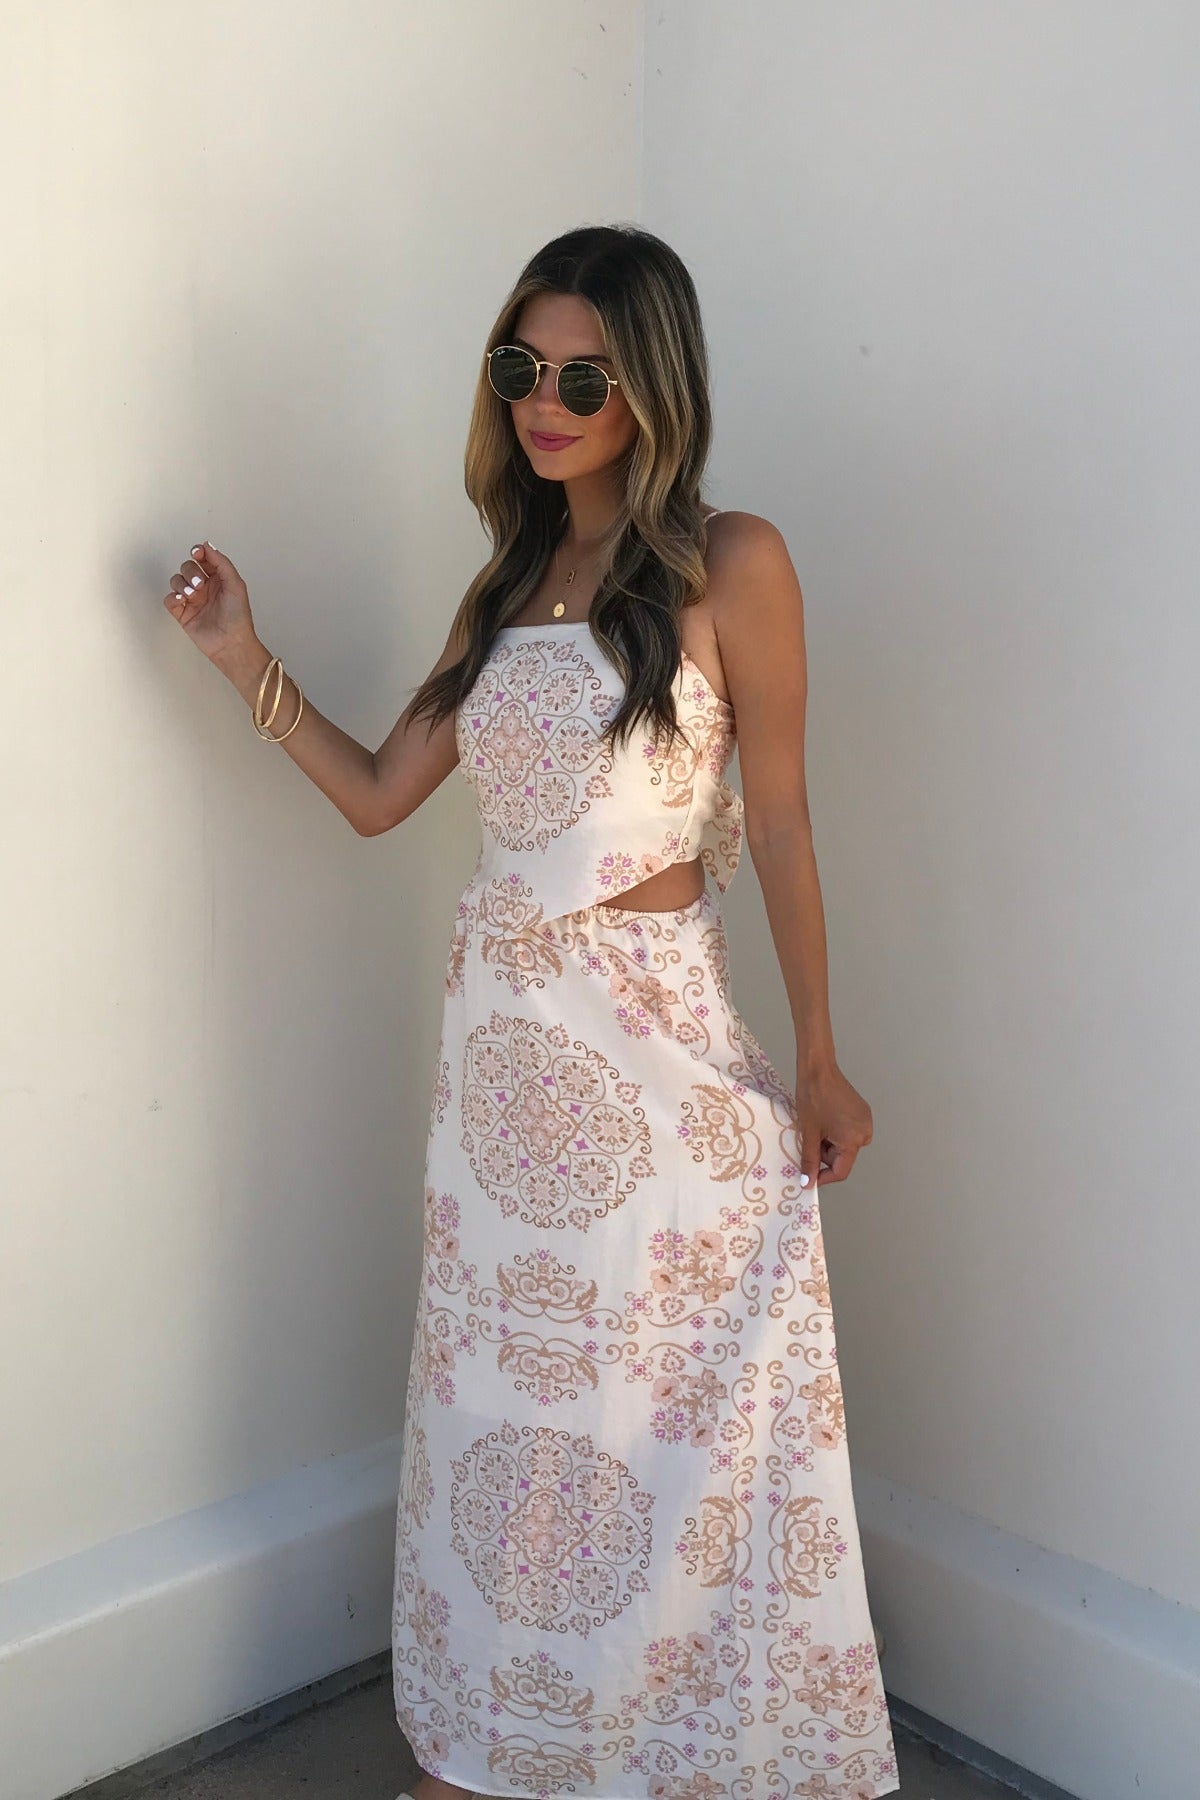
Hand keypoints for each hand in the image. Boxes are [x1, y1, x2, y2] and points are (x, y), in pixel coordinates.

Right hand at [163, 541, 258, 670]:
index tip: (197, 553)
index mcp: (218, 579)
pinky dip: (173, 597)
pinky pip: (169, 599)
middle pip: (188, 567)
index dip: (198, 553)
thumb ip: (221, 562)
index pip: (203, 559)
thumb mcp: (235, 584)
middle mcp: (204, 588)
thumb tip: (208, 545)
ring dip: (182, 584)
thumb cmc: (238, 617)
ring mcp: (192, 600)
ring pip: (176, 581)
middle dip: (191, 573)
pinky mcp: (182, 613)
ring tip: (192, 595)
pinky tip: (182, 601)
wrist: (231, 643)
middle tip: (200, 585)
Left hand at [793, 1059, 872, 1189]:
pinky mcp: (862, 1112)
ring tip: (816, 1127)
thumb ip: (810, 1160)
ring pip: (845, 1145)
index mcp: (853, 1140)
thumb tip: (808, 1183)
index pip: (841, 1171)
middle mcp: (865, 1133)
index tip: (809, 1178)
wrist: (818, 1069)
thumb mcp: (808, 1133)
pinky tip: (825, 1120)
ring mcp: (866, 1121)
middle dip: (824, 1154)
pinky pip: (848, 1132)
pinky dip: (836, 1132)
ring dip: (829, 1143)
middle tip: (809, 1140)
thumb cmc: (812, 1099)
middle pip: (843, 1157)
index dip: (823, 1177)